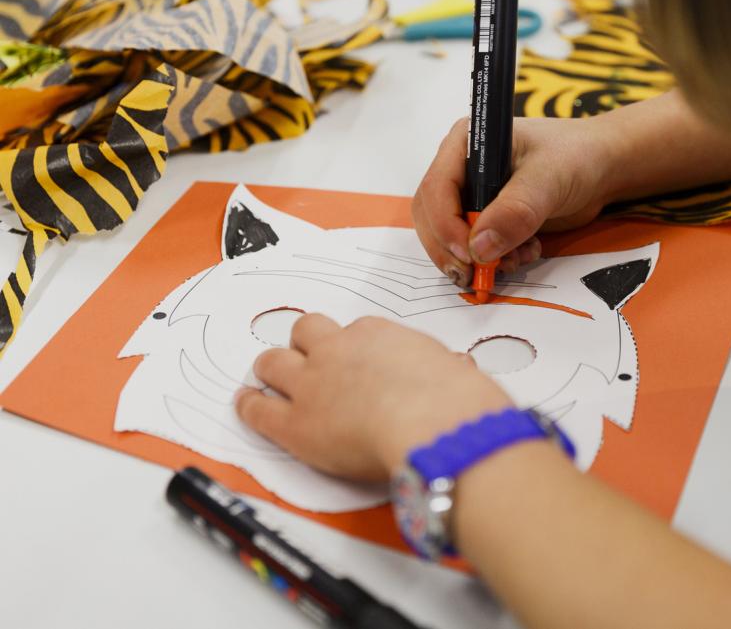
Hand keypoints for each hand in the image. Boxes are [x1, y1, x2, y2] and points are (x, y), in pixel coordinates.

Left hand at [235, 313, 511, 480]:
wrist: (435, 423)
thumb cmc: (454, 398)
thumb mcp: (454, 369)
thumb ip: (444, 367)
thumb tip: (458, 369)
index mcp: (377, 334)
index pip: (353, 333)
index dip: (351, 348)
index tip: (356, 361)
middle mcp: (338, 350)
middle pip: (306, 332)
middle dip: (304, 344)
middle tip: (307, 360)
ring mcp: (312, 384)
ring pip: (273, 361)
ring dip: (271, 368)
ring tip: (267, 376)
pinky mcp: (295, 424)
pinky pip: (258, 409)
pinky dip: (249, 406)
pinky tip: (245, 404)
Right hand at [412, 116, 620, 285]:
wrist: (602, 168)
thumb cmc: (576, 156)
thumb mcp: (548, 179)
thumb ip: (515, 211)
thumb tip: (479, 247)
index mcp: (466, 144)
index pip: (436, 188)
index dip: (446, 226)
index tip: (470, 255)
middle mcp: (460, 168)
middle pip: (433, 216)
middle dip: (452, 249)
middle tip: (476, 275)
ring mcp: (472, 194)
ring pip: (449, 236)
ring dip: (476, 258)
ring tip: (514, 261)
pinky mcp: (486, 217)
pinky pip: (474, 246)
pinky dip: (494, 259)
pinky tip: (523, 255)